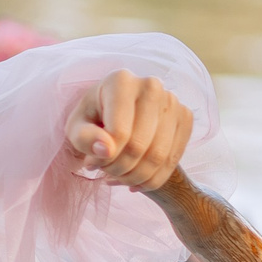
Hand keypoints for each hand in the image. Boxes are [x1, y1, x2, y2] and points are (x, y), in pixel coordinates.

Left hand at [67, 70, 191, 191]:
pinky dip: (153, 179)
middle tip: (105, 173)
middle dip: (119, 170)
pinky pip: (173, 160)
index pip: (119, 133)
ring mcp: (172, 101)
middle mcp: (152, 86)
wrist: (116, 113)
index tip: (91, 164)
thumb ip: (84, 138)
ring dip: (136, 177)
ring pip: (159, 157)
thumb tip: (106, 150)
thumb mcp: (76, 128)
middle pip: (139, 146)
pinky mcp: (185, 117)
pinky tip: (135, 179)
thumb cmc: (93, 119)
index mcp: (121, 82)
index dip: (105, 158)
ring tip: (118, 177)